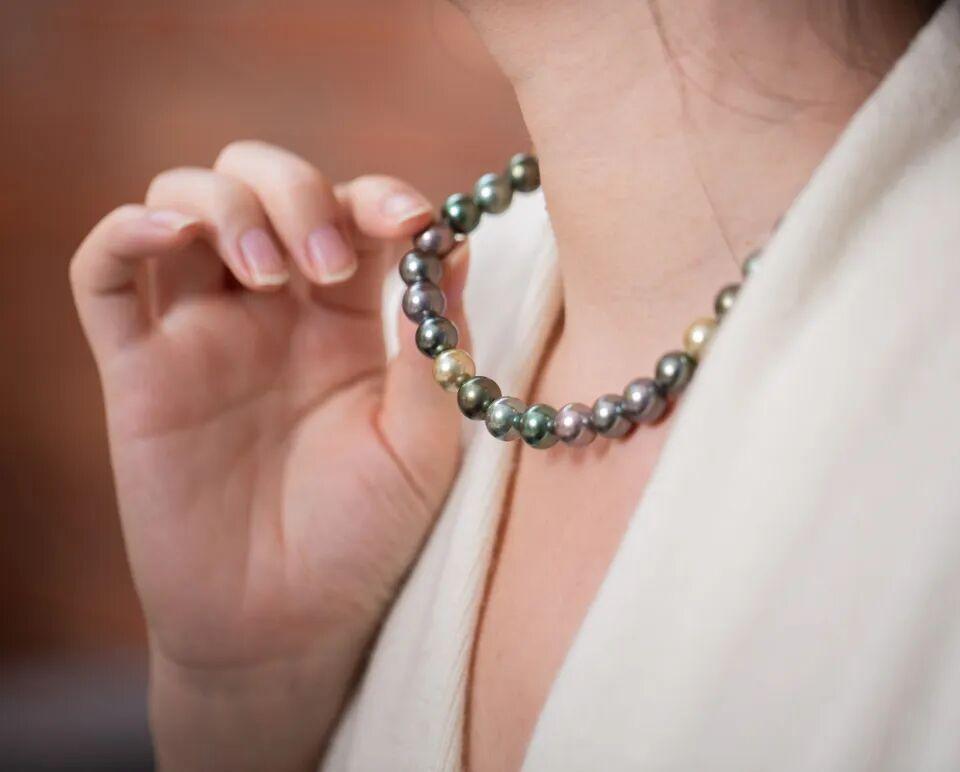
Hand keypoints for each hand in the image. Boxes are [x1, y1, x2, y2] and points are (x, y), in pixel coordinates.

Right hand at [70, 140, 467, 769]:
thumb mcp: (423, 445)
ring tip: (270, 278)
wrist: (287, 625)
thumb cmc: (366, 538)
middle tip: (327, 266)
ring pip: (184, 204)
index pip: (355, 211)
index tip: (410, 221)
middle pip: (265, 182)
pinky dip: (123, 233)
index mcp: (350, 320)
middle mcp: (274, 311)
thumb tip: (453, 246)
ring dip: (227, 207)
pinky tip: (164, 233)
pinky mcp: (138, 371)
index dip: (380, 195)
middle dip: (297, 192)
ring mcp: (202, 334)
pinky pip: (103, 277)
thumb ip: (434, 349)